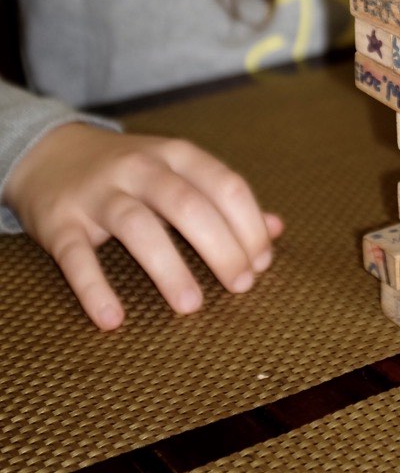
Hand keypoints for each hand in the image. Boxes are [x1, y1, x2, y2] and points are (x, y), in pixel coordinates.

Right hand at [3, 123, 283, 329]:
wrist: (49, 154)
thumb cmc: (131, 173)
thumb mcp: (179, 171)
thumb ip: (225, 200)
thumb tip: (276, 230)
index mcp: (176, 155)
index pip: (224, 185)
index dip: (248, 225)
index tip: (261, 264)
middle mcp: (140, 168)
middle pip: (187, 204)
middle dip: (220, 246)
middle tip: (239, 286)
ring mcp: (98, 194)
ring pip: (137, 226)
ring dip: (167, 267)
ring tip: (190, 305)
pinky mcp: (60, 222)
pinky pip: (76, 256)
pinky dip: (94, 288)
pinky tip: (113, 318)